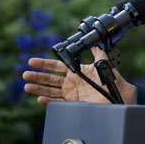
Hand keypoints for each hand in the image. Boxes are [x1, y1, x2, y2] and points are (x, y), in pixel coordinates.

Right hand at [22, 47, 136, 105]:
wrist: (118, 95)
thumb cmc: (111, 79)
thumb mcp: (103, 62)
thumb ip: (97, 51)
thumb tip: (94, 40)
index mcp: (75, 71)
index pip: (56, 66)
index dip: (44, 64)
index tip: (32, 62)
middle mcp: (71, 82)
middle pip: (50, 78)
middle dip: (37, 76)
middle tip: (25, 74)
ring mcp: (71, 93)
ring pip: (50, 90)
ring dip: (38, 88)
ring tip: (27, 86)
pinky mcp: (73, 103)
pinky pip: (58, 103)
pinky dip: (48, 101)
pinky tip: (40, 98)